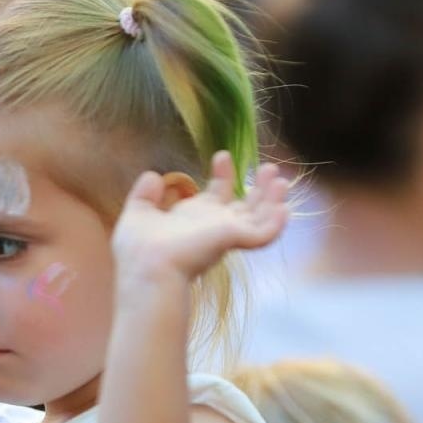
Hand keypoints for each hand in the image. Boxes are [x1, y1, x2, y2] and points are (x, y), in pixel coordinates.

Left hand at [111, 151, 288, 285]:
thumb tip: (153, 176)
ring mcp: (226, 235)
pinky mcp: (234, 239)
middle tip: (270, 167)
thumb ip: (145, 195)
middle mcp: (214, 227)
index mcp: (195, 219)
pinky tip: (284, 208)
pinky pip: (264, 234)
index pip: (216, 195)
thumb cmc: (138, 249)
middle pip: (246, 206)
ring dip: (273, 199)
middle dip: (259, 188)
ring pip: (260, 217)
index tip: (222, 155)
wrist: (147, 267)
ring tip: (281, 178)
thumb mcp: (138, 214)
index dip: (223, 175)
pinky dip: (276, 223)